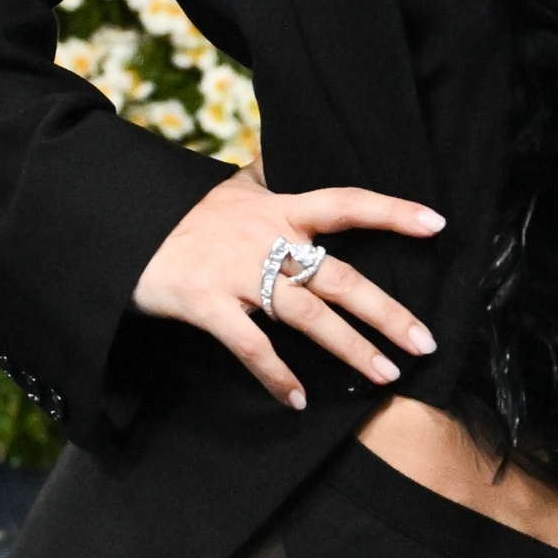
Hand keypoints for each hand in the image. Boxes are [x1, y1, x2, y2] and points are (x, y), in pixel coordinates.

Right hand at [128, 168, 442, 410]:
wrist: (119, 227)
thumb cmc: (181, 213)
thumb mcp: (230, 188)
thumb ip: (267, 178)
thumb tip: (287, 157)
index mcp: (279, 209)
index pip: (346, 204)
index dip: (392, 212)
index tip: (437, 224)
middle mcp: (266, 239)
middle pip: (339, 276)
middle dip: (386, 311)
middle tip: (427, 343)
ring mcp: (237, 274)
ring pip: (307, 315)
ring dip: (350, 348)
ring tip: (385, 376)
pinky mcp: (207, 305)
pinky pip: (250, 345)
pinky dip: (275, 374)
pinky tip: (299, 400)